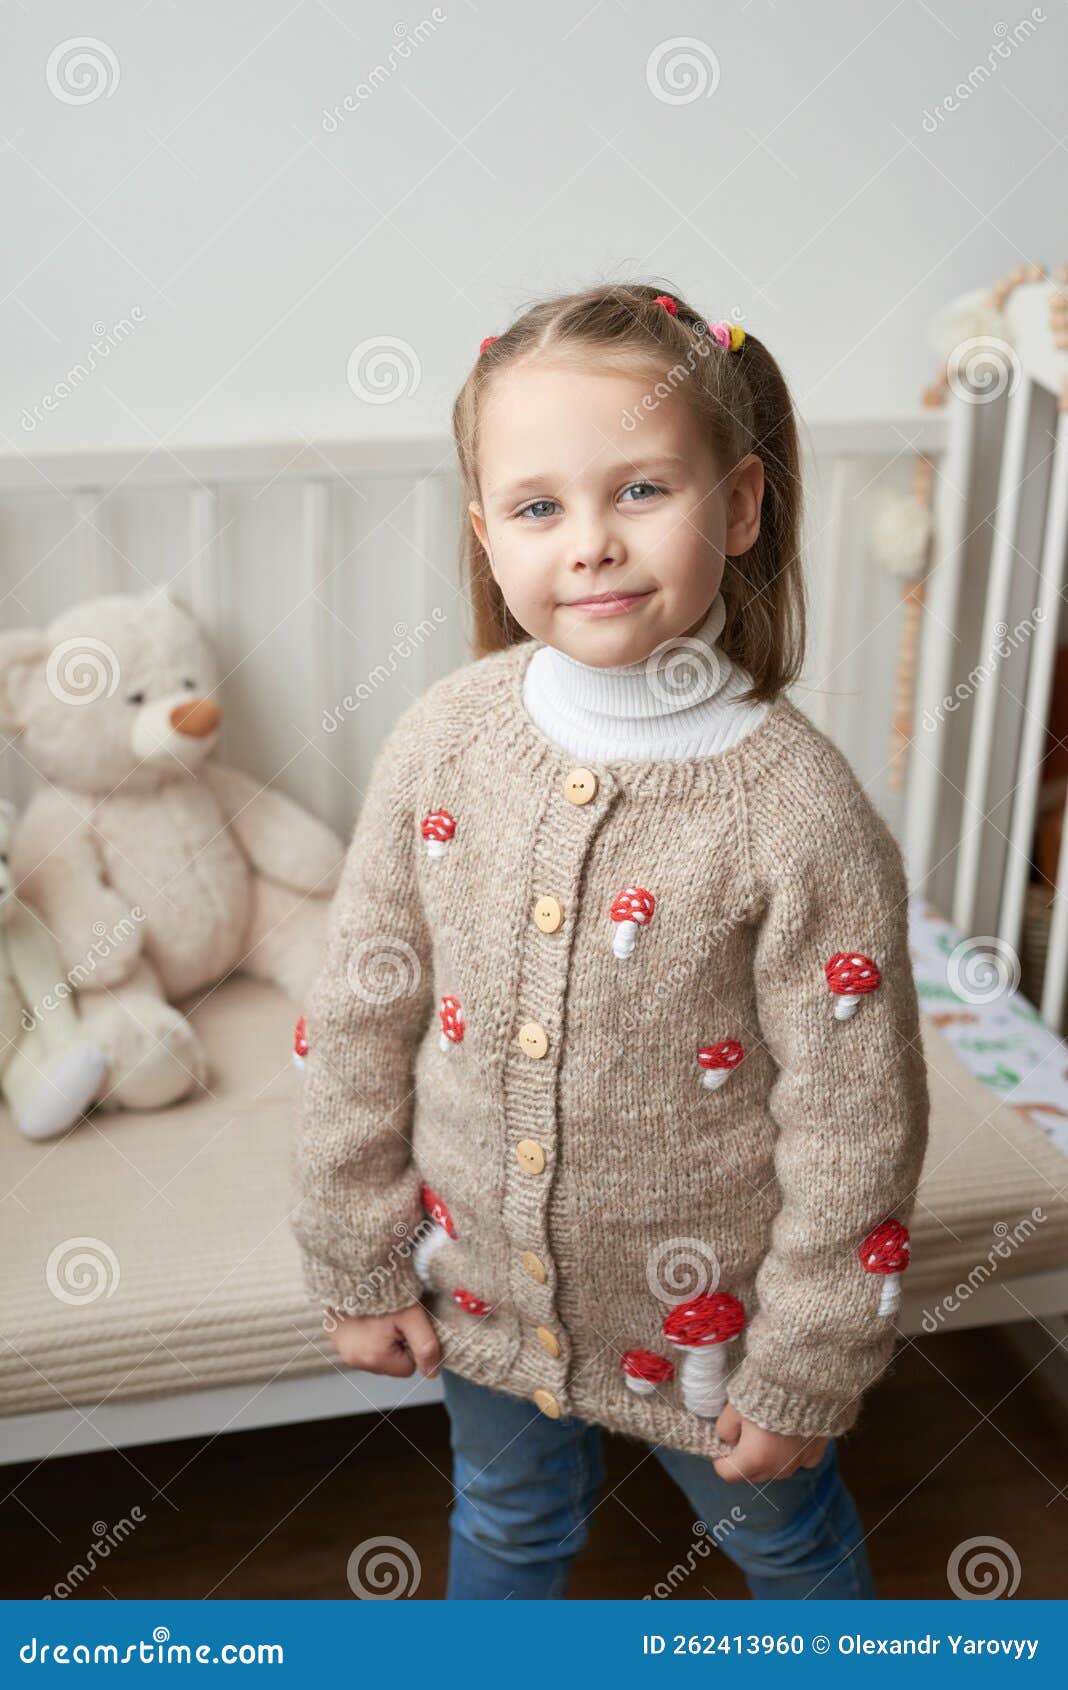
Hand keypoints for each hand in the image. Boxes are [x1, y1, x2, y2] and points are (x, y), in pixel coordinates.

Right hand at [326, 1302, 441, 1379]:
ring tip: (382, 1314)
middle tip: (394, 1317)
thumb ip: (425, 1346)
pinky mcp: (337, 1339)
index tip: (407, 1324)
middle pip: (391, 1363)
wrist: (354, 1268)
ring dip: (382, 1338)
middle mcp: (355, 1360)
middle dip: (397, 1343)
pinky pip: (361, 1344)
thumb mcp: (412, 1316)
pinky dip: (368, 1333)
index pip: (408, 1368)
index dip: (413, 1345)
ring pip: (377, 1354)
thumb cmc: (384, 1291)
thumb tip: (432, 1373)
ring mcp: (343, 1351)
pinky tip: (369, 1315)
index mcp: (374, 1358)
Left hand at [712, 1402, 827, 1481]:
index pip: (727, 1473)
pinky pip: (798, 1460)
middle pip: (751, 1473)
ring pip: (775, 1469)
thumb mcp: (732, 1409)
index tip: (723, 1444)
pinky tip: (789, 1432)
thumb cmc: (764, 1395)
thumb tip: (728, 1440)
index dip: (720, 1458)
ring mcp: (798, 1463)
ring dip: (768, 1457)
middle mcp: (777, 1468)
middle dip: (744, 1459)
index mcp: (753, 1460)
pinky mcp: (815, 1453)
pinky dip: (791, 1452)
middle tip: (744, 1433)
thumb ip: (724, 1430)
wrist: (805, 1384)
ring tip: (767, 1430)